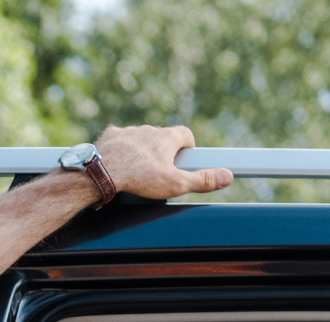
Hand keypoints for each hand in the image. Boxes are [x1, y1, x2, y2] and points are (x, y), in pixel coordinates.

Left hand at [92, 125, 232, 202]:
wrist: (102, 172)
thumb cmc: (140, 178)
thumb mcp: (176, 184)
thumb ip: (202, 180)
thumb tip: (227, 176)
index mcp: (167, 137)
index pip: (185, 135)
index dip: (187, 147)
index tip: (185, 159)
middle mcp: (149, 129)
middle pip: (161, 137)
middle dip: (163, 151)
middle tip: (160, 170)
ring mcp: (128, 131)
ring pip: (139, 139)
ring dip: (141, 150)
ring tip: (137, 170)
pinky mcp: (110, 136)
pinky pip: (119, 141)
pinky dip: (120, 150)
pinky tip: (117, 164)